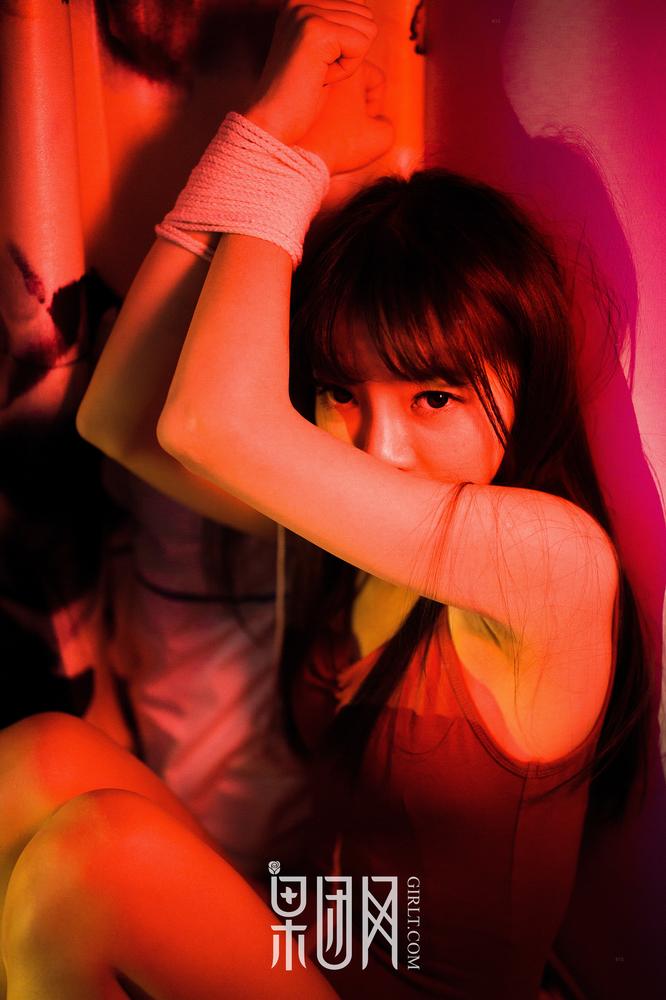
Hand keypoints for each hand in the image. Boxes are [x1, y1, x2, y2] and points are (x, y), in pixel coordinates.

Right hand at [245, 1, 392, 173]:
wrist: (271, 123)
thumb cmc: (298, 98)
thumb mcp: (321, 54)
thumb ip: (339, 26)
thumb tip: (365, 7)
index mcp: (301, 1)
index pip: (359, 9)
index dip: (348, 48)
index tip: (316, 66)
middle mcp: (301, 0)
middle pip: (366, 17)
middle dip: (350, 53)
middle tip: (317, 72)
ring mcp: (306, 12)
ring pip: (366, 31)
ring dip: (349, 62)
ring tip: (317, 75)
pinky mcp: (315, 30)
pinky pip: (360, 46)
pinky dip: (346, 70)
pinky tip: (320, 79)